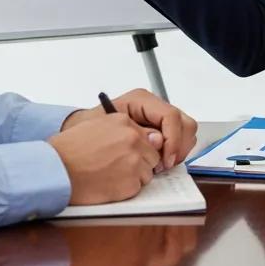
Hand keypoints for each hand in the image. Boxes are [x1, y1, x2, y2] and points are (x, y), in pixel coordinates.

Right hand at [48, 113, 161, 204]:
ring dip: (133, 177)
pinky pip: (137, 187)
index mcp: (124, 122)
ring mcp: (134, 160)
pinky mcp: (131, 182)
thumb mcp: (94, 126)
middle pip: (151, 154)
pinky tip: (107, 185)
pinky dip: (125, 190)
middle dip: (139, 163)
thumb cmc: (66, 150)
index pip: (146, 136)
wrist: (55, 170)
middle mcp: (133, 138)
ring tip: (109, 176)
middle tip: (118, 168)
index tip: (127, 155)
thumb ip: (120, 130)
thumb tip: (144, 138)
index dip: (137, 149)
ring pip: (147, 172)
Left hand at [62, 89, 196, 168]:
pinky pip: (180, 140)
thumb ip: (133, 135)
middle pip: (184, 123)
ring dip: (178, 150)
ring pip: (187, 131)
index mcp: (141, 100)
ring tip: (161, 165)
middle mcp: (154, 106)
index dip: (173, 139)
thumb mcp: (106, 131)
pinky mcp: (161, 130)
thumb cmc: (87, 134)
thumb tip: (157, 141)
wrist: (77, 143)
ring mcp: (159, 118)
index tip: (165, 160)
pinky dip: (174, 153)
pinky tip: (160, 163)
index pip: (170, 116)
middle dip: (179, 146)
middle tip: (165, 165)